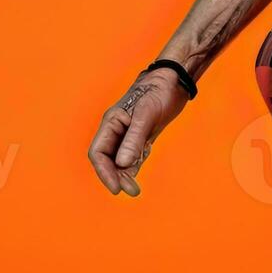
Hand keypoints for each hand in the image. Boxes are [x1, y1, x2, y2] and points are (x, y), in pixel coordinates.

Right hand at [87, 68, 189, 196]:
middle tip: (131, 191)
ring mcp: (128, 134)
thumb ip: (134, 139)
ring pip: (119, 161)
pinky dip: (132, 169)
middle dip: (115, 177)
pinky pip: (131, 157)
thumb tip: (122, 164)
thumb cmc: (158, 92)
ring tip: (135, 190)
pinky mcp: (140, 137)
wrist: (173, 81)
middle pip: (107, 160)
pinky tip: (136, 179)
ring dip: (124, 176)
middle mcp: (116, 130)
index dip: (104, 172)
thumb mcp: (146, 115)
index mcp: (111, 122)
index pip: (98, 152)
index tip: (116, 188)